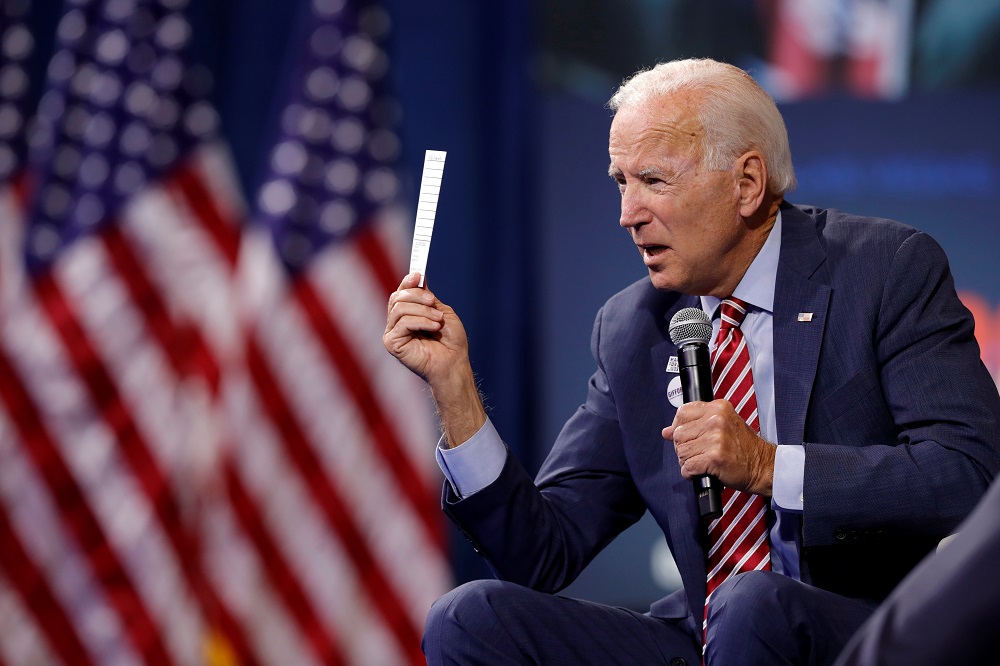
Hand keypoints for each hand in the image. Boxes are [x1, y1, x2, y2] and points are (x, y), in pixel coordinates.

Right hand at [384, 272, 485, 446]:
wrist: (454, 363)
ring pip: (399, 308)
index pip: (400, 293)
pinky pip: (401, 322)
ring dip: (423, 311)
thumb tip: (417, 276)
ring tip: (437, 320)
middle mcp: (397, 323)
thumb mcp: (441, 311)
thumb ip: (427, 296)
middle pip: (397, 297)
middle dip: (417, 295)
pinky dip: (420, 321)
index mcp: (407, 315)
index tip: (418, 275)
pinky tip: (432, 328)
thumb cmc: (450, 341)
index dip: (407, 282)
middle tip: (433, 302)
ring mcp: (392, 333)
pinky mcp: (392, 343)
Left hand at [662, 400, 774, 496]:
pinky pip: (688, 466)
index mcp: (718, 408)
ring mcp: (716, 438)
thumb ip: (694, 424)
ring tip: (701, 462)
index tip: (687, 437)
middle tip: (697, 453)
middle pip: (678, 434)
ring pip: (681, 451)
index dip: (678, 427)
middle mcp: (716, 420)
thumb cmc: (744, 448)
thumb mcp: (722, 426)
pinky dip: (691, 473)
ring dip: (687, 462)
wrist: (763, 466)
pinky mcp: (715, 457)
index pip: (682, 412)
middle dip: (683, 448)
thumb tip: (666, 431)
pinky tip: (701, 471)